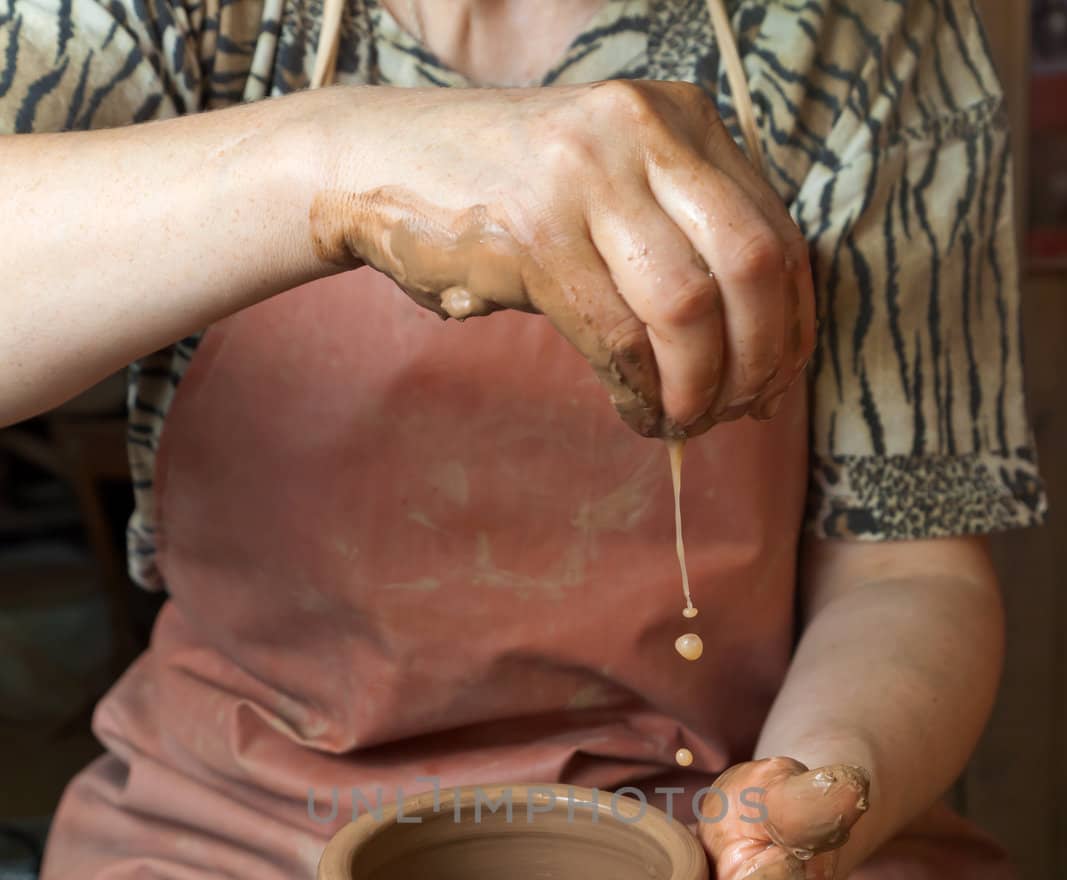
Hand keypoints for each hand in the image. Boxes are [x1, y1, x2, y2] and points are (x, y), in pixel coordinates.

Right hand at [306, 81, 814, 433]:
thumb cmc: (505, 199)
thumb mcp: (613, 192)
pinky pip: (619, 338)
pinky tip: (639, 414)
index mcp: (679, 117)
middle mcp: (644, 130)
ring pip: (690, 307)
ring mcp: (587, 177)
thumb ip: (685, 244)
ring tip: (684, 420)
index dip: (792, 326)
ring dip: (698, 387)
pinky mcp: (535, 234)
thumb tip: (765, 360)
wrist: (378, 166)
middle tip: (739, 412)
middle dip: (760, 360)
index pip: (778, 231)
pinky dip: (641, 394)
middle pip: (754, 265)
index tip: (776, 383)